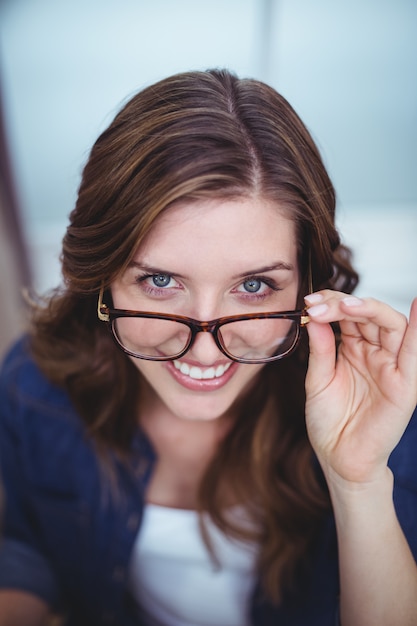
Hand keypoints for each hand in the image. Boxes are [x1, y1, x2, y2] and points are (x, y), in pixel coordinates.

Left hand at [303, 291, 416, 484]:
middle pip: (370, 315)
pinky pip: (415, 353)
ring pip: (392, 325)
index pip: (350, 315)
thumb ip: (321, 349)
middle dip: (345, 304)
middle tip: (321, 305)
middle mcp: (376, 353)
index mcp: (355, 348)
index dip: (332, 303)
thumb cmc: (329, 421)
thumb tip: (316, 315)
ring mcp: (392, 367)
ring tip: (347, 305)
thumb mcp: (318, 379)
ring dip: (370, 309)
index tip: (310, 303)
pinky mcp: (406, 385)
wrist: (338, 458)